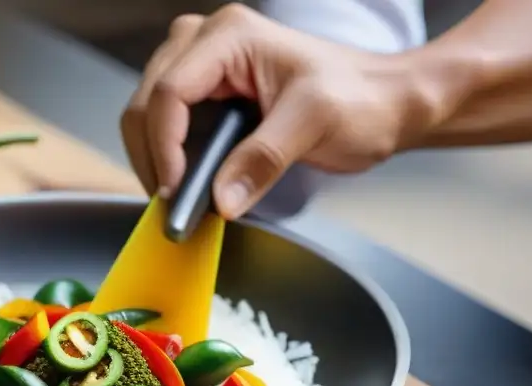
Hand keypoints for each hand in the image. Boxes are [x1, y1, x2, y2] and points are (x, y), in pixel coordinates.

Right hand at [121, 4, 432, 219]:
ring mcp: (203, 67)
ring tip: (178, 197)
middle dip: (153, 155)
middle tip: (172, 203)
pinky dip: (168, 158)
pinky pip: (167, 126)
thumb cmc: (359, 99)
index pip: (171, 91)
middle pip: (148, 101)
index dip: (165, 146)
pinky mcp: (206, 93)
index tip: (175, 191)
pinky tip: (185, 184)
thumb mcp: (314, 124)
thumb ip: (263, 159)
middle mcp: (207, 43)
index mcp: (230, 36)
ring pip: (148, 114)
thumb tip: (219, 200)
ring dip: (155, 159)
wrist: (383, 102)